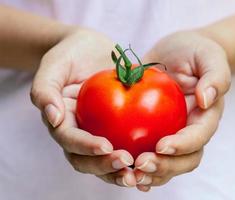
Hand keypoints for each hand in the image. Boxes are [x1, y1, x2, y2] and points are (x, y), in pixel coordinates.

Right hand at [31, 29, 135, 186]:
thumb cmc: (70, 55)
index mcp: (63, 121)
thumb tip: (53, 118)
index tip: (106, 147)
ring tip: (140, 175)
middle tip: (127, 164)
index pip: (70, 141)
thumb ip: (45, 90)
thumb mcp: (54, 66)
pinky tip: (155, 159)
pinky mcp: (118, 127)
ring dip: (122, 172)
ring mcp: (99, 132)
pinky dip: (138, 157)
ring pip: (107, 160)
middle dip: (105, 167)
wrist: (91, 49)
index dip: (86, 147)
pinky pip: (127, 145)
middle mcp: (80, 132)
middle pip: (87, 160)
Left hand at [134, 31, 230, 191]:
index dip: (182, 145)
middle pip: (183, 160)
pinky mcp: (152, 130)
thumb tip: (205, 101)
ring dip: (149, 172)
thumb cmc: (195, 53)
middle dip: (164, 166)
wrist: (177, 53)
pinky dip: (136, 165)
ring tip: (129, 174)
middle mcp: (189, 131)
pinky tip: (121, 171)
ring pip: (166, 164)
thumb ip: (215, 77)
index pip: (197, 137)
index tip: (162, 146)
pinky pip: (147, 153)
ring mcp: (171, 133)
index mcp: (204, 117)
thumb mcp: (209, 56)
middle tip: (140, 164)